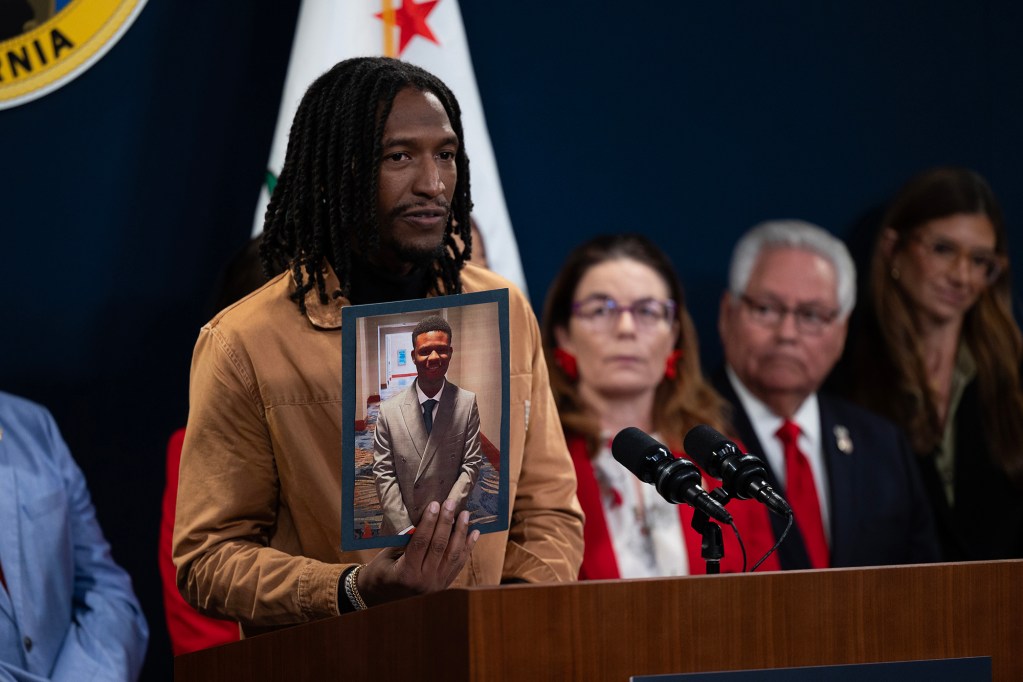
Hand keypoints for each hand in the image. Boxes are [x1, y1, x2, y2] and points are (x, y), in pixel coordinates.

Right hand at [357, 498, 479, 605]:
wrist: (382, 600)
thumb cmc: (380, 573)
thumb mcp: (386, 556)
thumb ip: (405, 541)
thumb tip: (423, 518)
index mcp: (406, 573)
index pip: (421, 543)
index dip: (429, 523)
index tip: (434, 504)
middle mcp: (424, 581)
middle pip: (439, 547)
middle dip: (446, 522)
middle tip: (451, 503)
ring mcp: (437, 585)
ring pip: (453, 555)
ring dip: (460, 533)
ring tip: (465, 514)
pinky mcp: (444, 585)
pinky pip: (459, 564)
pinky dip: (467, 548)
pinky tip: (473, 533)